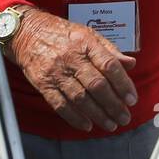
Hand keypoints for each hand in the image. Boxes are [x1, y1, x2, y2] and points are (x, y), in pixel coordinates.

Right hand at [10, 9, 137, 132]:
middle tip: (124, 117)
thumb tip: (131, 63)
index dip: (123, 84)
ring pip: (80, 98)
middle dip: (113, 105)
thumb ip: (110, 50)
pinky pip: (60, 104)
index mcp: (86, 43)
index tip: (132, 99)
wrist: (26, 33)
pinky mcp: (43, 84)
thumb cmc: (61, 34)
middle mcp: (71, 58)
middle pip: (96, 85)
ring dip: (98, 115)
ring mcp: (56, 72)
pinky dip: (74, 117)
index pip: (109, 65)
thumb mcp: (88, 34)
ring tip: (111, 125)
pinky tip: (87, 125)